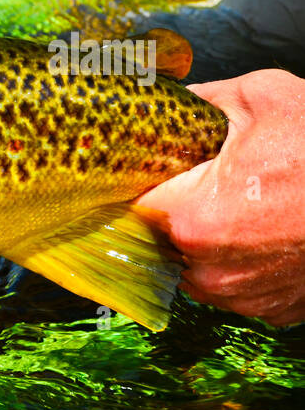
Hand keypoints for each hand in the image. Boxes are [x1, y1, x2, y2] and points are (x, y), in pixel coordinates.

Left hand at [136, 69, 304, 325]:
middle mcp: (210, 269)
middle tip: (208, 180)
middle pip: (164, 240)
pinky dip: (244, 262)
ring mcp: (243, 296)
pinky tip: (268, 231)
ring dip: (209, 241)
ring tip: (245, 204)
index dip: (142, 183)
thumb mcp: (264, 98)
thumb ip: (202, 100)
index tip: (153, 168)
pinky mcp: (274, 311)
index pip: (135, 207)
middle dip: (178, 210)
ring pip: (198, 268)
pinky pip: (238, 286)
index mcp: (194, 218)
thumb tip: (169, 100)